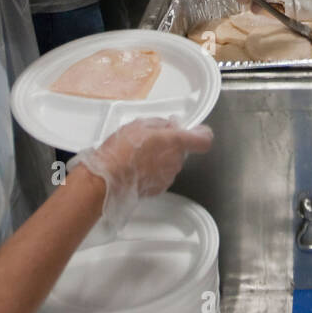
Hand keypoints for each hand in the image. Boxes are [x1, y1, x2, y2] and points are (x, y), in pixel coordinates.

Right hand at [69, 117, 213, 232]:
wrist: (107, 179)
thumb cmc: (121, 150)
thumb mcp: (140, 125)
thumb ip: (161, 123)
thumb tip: (172, 125)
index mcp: (175, 142)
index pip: (204, 139)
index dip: (201, 134)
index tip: (195, 131)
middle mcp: (176, 161)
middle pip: (183, 151)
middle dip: (172, 145)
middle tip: (153, 140)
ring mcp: (169, 176)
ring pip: (172, 163)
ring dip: (162, 158)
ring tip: (141, 155)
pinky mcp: (160, 188)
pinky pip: (162, 175)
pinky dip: (154, 171)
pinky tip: (138, 167)